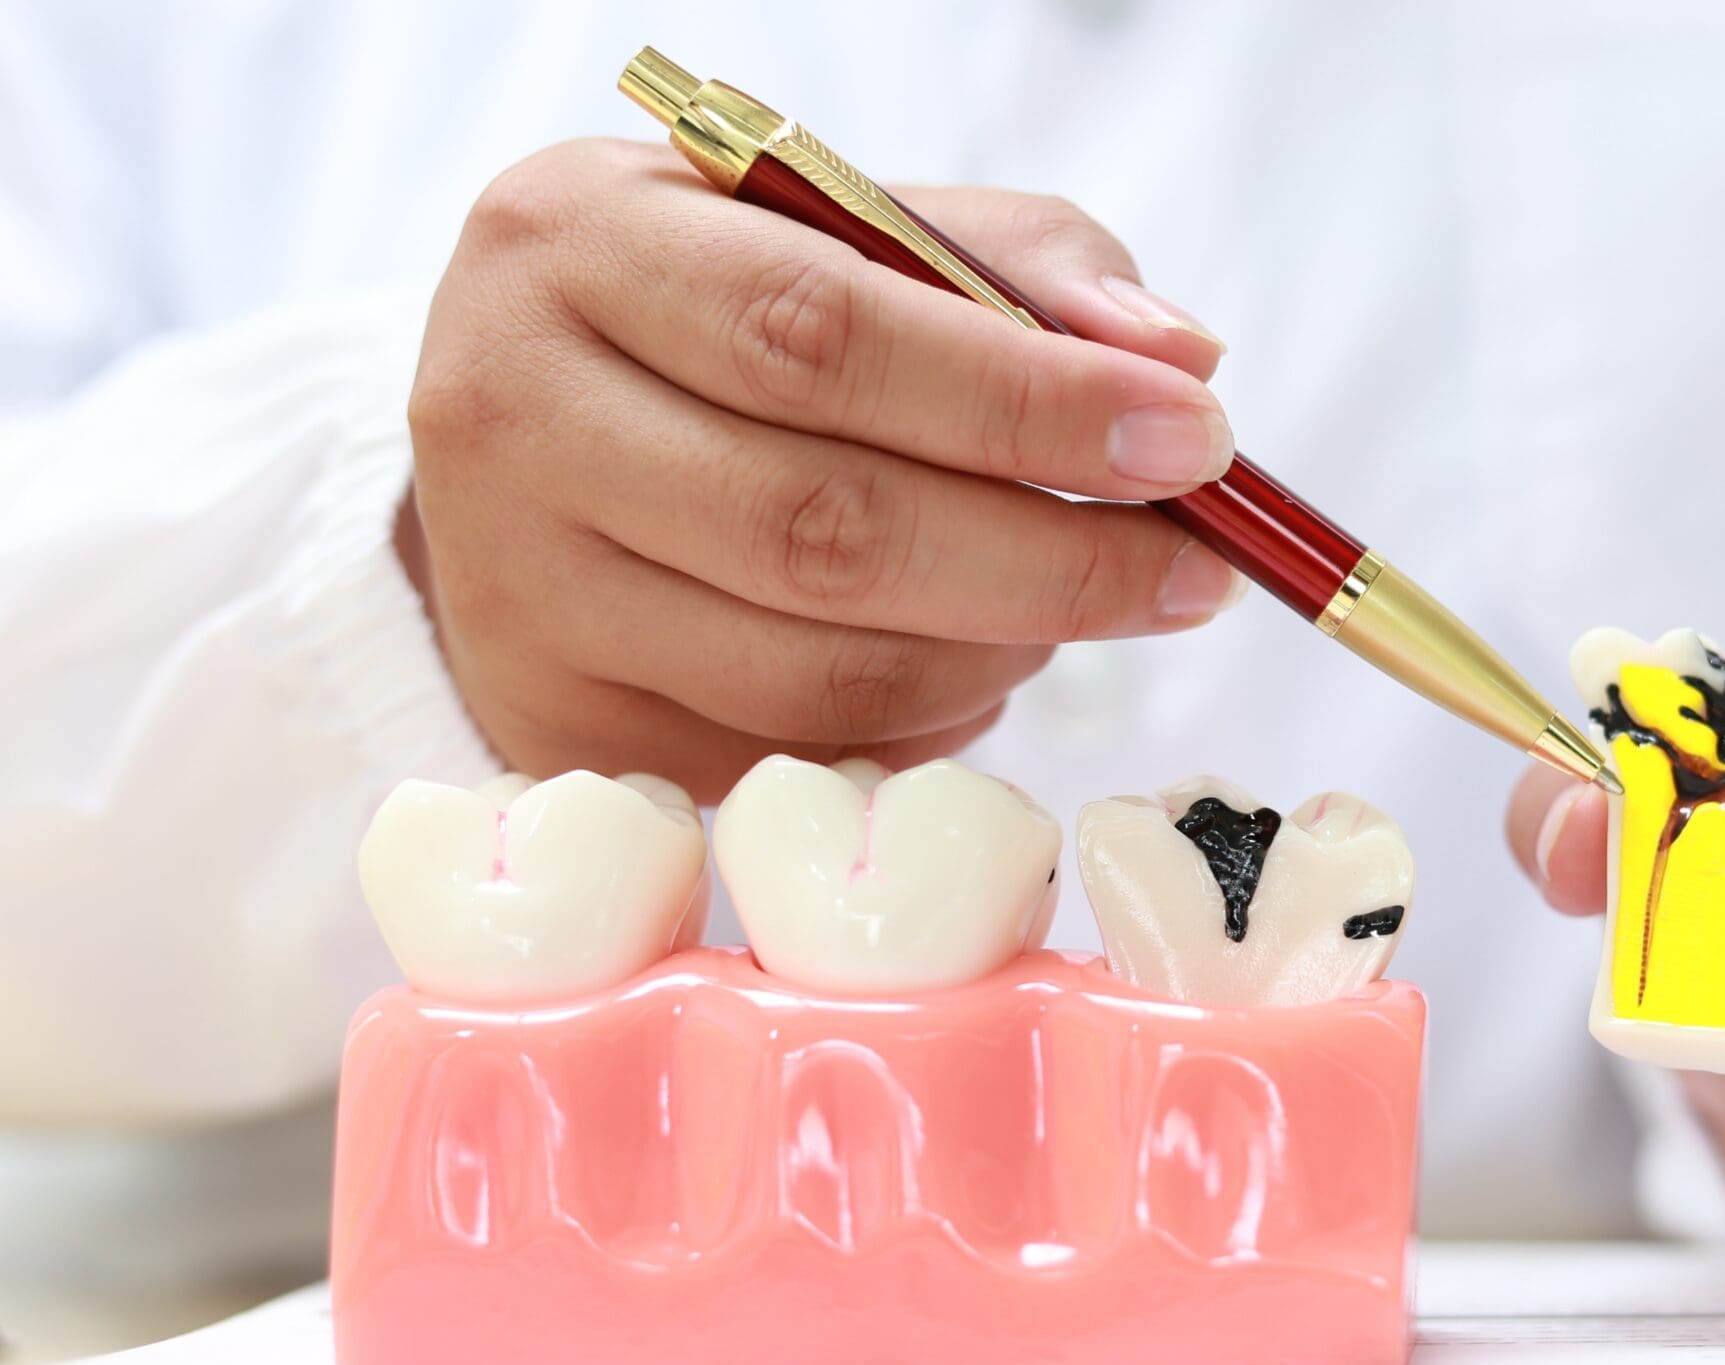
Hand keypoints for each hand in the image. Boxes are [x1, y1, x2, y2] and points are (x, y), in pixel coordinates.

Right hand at [404, 140, 1242, 799]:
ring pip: (817, 674)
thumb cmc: (714, 310)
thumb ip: (1015, 265)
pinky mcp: (558, 728)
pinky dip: (926, 723)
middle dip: (1053, 561)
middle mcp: (510, 416)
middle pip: (825, 530)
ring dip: (998, 652)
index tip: (1194, 441)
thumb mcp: (836, 224)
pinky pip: (796, 761)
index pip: (826, 336)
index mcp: (578, 241)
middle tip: (1192, 571)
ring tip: (1066, 605)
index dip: (1031, 403)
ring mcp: (518, 595)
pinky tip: (964, 661)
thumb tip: (1177, 360)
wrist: (514, 427)